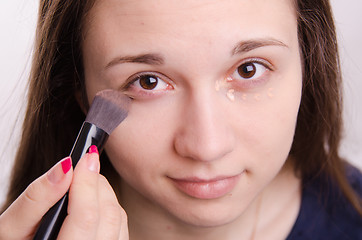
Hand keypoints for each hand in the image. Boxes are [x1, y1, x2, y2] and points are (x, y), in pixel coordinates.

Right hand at [0, 148, 127, 239]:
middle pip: (107, 214)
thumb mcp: (12, 227)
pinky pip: (120, 227)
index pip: (86, 216)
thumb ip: (37, 198)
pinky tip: (93, 200)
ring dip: (104, 193)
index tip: (87, 156)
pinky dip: (108, 206)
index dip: (87, 182)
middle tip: (85, 164)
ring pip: (117, 219)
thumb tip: (65, 167)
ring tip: (86, 181)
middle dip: (97, 183)